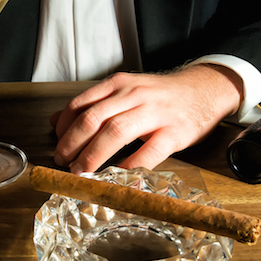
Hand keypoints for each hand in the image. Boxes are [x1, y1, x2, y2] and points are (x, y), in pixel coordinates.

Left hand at [51, 65, 243, 172]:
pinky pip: (148, 151)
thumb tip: (55, 121)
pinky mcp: (174, 132)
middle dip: (73, 143)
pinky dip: (129, 165)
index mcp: (119, 84)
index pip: (82, 104)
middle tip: (63, 163)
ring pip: (116, 132)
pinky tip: (117, 176)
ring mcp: (155, 113)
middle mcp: (134, 95)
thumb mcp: (125, 92)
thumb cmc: (160, 96)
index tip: (57, 145)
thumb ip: (93, 104)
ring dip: (94, 155)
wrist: (204, 90)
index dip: (65, 128)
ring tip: (81, 172)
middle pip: (94, 119)